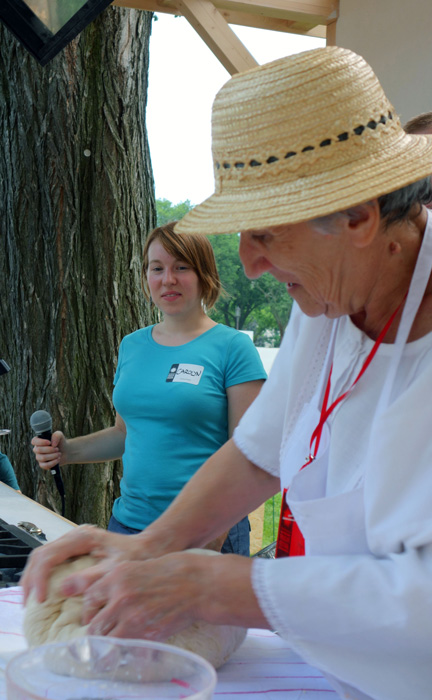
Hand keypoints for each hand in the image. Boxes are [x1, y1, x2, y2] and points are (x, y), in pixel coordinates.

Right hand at [20, 525, 146, 602]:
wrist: (147, 548)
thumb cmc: (135, 558)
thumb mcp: (115, 570)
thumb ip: (91, 578)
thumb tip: (63, 589)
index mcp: (83, 538)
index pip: (49, 556)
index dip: (40, 578)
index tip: (40, 600)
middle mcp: (76, 536)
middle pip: (41, 554)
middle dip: (31, 579)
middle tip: (27, 604)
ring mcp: (74, 541)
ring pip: (43, 556)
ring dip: (33, 577)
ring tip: (30, 600)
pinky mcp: (75, 549)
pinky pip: (51, 560)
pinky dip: (42, 576)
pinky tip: (41, 592)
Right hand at [31, 430, 67, 469]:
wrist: (65, 451)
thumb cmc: (60, 442)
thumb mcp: (60, 435)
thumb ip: (56, 435)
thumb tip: (52, 444)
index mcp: (39, 441)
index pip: (34, 441)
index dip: (41, 442)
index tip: (49, 442)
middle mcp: (37, 449)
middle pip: (38, 450)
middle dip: (50, 449)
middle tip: (57, 449)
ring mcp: (39, 457)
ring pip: (42, 458)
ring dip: (53, 455)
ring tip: (59, 454)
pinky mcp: (43, 464)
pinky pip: (44, 465)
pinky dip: (53, 462)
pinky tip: (58, 459)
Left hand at [70, 552, 210, 639]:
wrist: (198, 584)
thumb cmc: (171, 571)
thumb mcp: (138, 566)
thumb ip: (117, 582)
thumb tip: (102, 599)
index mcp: (117, 576)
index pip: (89, 599)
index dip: (89, 610)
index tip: (93, 615)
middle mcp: (121, 597)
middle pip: (94, 624)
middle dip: (96, 631)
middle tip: (102, 633)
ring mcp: (133, 618)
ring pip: (106, 640)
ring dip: (108, 643)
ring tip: (113, 642)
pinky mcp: (146, 634)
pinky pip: (125, 648)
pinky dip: (124, 649)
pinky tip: (129, 644)